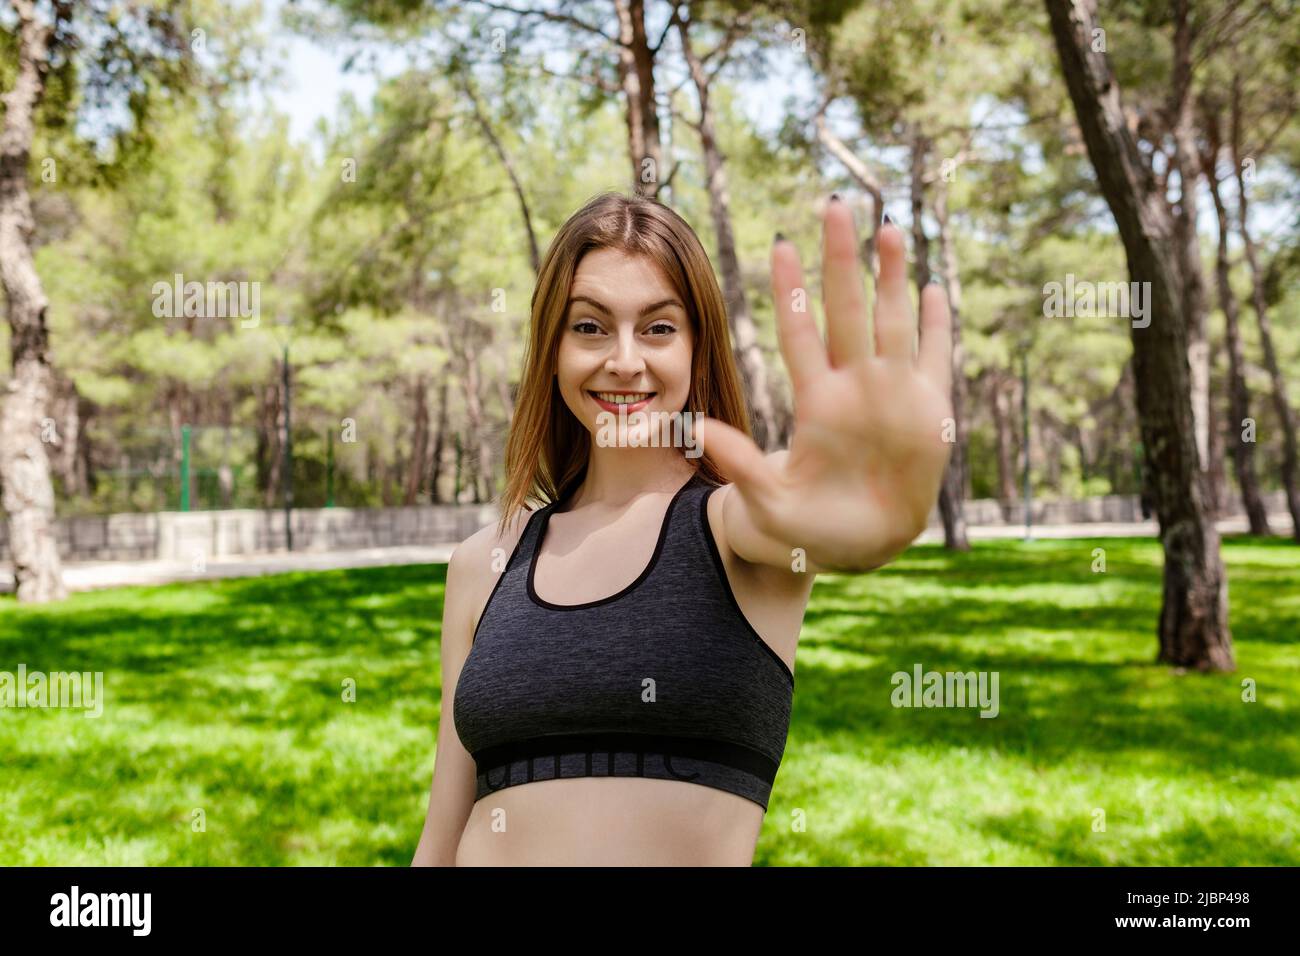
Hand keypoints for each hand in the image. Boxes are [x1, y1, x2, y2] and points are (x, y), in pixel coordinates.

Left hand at [698, 199, 953, 571]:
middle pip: (846, 312)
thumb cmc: (806, 526)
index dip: (791, 291)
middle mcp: (854, 388)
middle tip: (835, 206)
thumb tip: (696, 429)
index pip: (799, 332)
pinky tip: (933, 289)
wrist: (858, 546)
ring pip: (892, 322)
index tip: (780, 245)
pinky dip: (936, 327)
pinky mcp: (929, 413)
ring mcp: (892, 395)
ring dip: (891, 278)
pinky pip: (934, 360)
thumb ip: (739, 464)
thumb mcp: (768, 501)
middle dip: (842, 261)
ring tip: (887, 228)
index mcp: (816, 404)